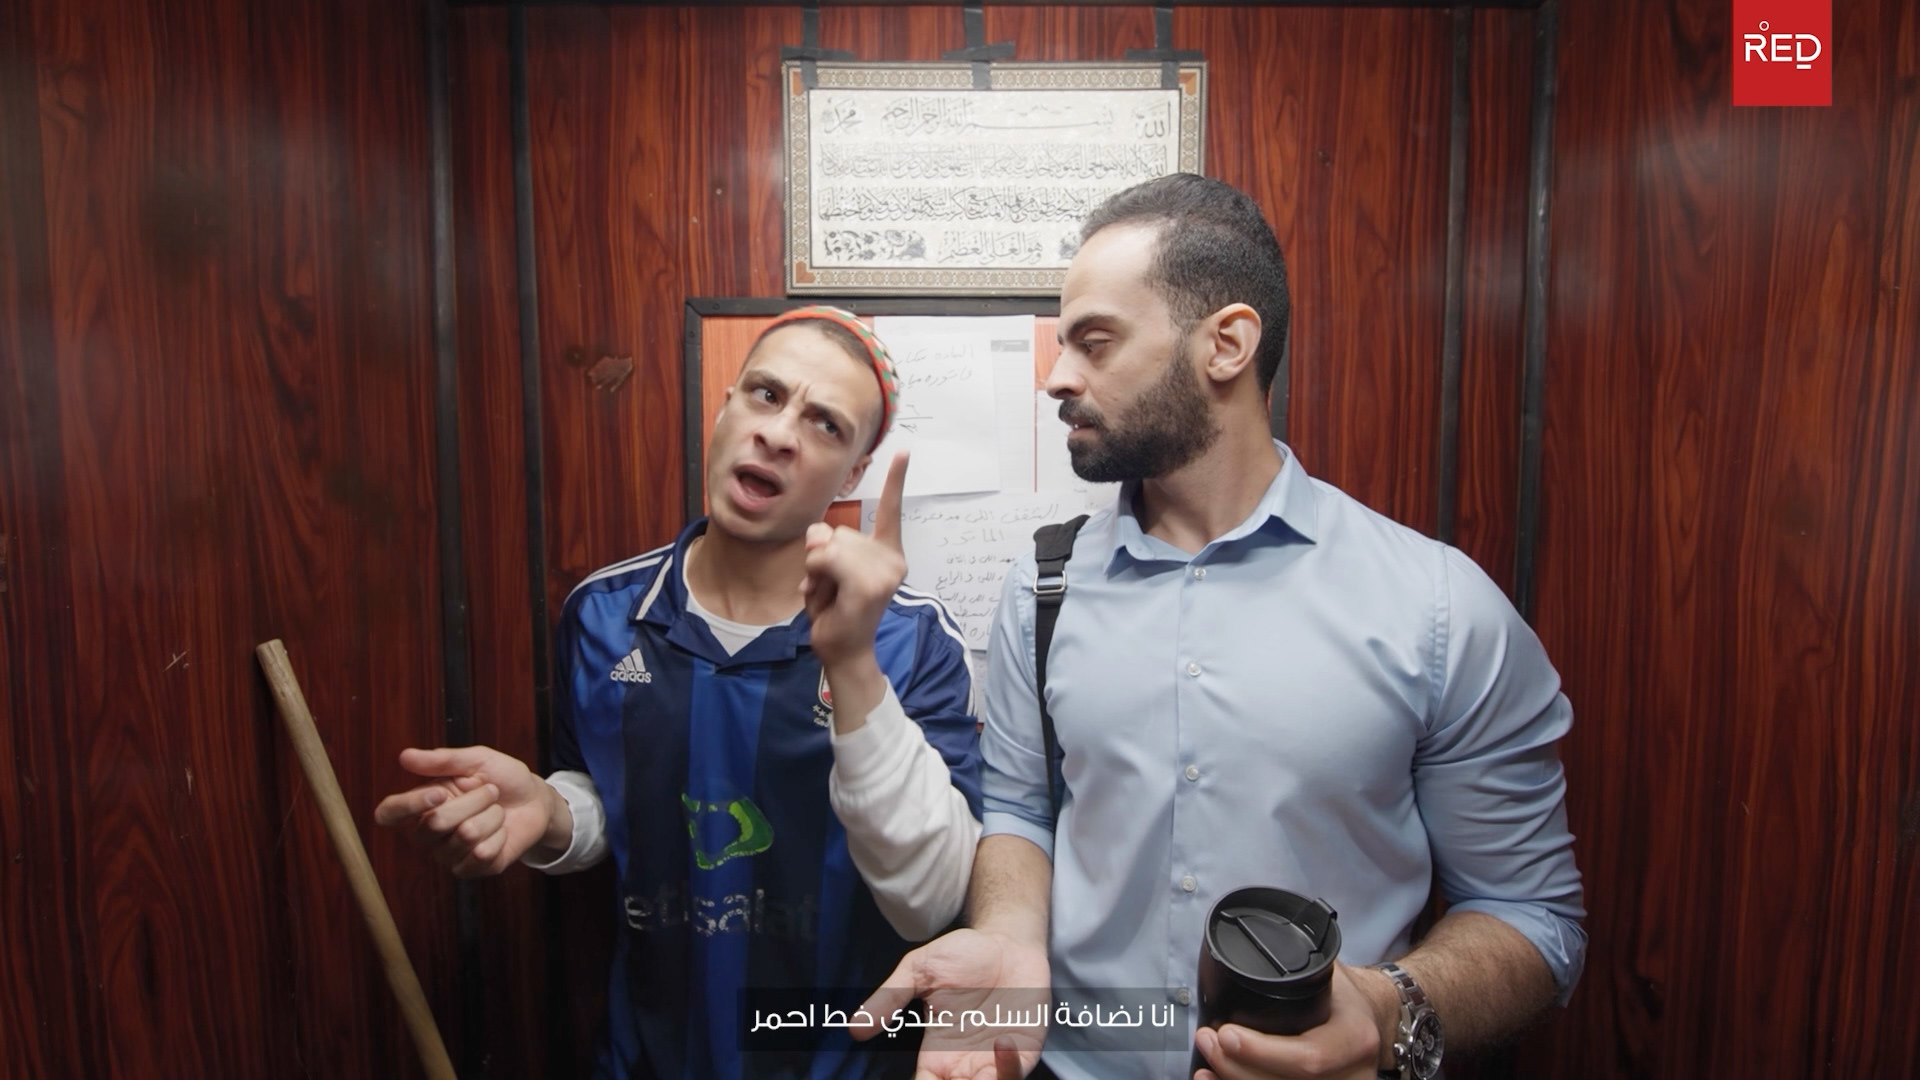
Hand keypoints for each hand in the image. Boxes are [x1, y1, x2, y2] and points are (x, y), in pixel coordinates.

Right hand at [372, 745, 566, 877]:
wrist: (534, 800)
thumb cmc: (502, 778)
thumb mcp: (476, 760)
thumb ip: (442, 760)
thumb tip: (404, 756)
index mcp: (423, 802)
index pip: (389, 813)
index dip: (407, 806)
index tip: (439, 792)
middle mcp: (428, 832)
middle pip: (435, 824)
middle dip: (474, 801)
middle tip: (491, 792)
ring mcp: (447, 854)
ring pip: (465, 837)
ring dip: (491, 817)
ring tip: (496, 811)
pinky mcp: (469, 870)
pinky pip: (482, 854)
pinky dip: (500, 836)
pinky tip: (502, 832)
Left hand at [801, 450, 909, 669]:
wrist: (844, 652)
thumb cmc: (836, 611)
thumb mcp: (826, 569)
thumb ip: (824, 546)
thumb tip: (819, 538)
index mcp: (888, 553)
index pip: (892, 511)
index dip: (897, 480)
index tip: (906, 450)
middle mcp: (893, 559)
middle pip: (838, 531)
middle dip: (822, 558)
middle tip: (832, 589)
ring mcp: (885, 573)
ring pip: (829, 547)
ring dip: (817, 571)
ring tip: (831, 596)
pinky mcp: (869, 587)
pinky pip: (828, 561)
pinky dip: (818, 576)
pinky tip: (828, 598)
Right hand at [851, 927, 1050, 1079]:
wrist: (1007, 941)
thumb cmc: (963, 955)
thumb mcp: (918, 971)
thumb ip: (889, 999)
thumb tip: (854, 1027)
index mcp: (937, 1056)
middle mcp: (965, 1066)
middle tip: (951, 1078)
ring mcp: (995, 1061)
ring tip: (973, 1073)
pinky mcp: (1024, 1051)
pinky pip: (1014, 1073)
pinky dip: (1007, 1068)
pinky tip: (1001, 1043)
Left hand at [1192, 963, 1389, 1079]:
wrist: (1371, 1019)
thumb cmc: (1346, 995)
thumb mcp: (1331, 974)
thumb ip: (1297, 969)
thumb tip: (1246, 950)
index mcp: (1356, 1038)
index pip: (1309, 1057)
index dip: (1261, 1051)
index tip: (1226, 1034)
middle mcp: (1354, 1074)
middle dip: (1237, 1067)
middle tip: (1206, 1040)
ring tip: (1207, 1061)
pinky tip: (1218, 1079)